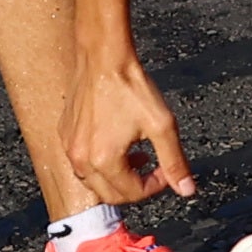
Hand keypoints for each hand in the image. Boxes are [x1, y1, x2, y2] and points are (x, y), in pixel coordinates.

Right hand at [65, 49, 192, 203]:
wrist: (103, 57)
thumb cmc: (131, 88)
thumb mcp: (162, 126)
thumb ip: (174, 161)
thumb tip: (187, 189)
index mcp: (104, 161)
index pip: (132, 193)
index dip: (155, 185)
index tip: (166, 170)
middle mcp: (81, 158)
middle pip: (111, 193)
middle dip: (136, 186)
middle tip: (153, 168)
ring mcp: (69, 146)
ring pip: (93, 180)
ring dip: (117, 176)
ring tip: (137, 155)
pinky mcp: (64, 133)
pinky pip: (81, 160)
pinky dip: (100, 161)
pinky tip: (116, 142)